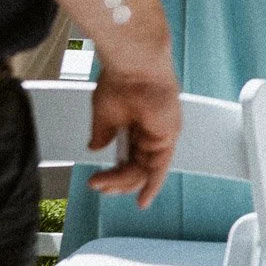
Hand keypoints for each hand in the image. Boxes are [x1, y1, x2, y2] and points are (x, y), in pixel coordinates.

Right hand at [86, 59, 181, 207]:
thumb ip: (103, 133)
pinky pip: (160, 166)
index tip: (105, 186)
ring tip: (101, 184)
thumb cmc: (121, 81)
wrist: (133, 66)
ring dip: (122, 182)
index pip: (132, 155)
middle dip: (118, 181)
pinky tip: (142, 199)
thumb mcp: (105, 114)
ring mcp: (162, 134)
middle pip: (138, 167)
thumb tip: (97, 148)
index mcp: (138, 124)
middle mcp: (153, 131)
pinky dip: (152, 184)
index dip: (120, 173)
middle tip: (99, 185)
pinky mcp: (167, 136)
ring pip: (145, 170)